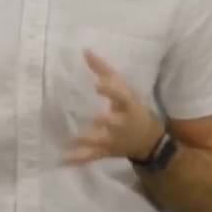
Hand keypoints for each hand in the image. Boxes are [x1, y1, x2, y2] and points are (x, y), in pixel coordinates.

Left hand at [63, 49, 162, 164]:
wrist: (147, 140)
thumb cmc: (132, 109)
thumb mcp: (124, 89)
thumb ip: (104, 71)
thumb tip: (85, 51)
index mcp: (129, 106)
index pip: (122, 97)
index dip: (111, 92)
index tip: (97, 85)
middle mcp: (123, 124)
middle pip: (114, 122)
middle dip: (105, 121)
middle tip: (95, 117)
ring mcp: (114, 140)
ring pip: (101, 141)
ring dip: (87, 141)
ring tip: (71, 139)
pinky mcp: (106, 152)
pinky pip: (92, 156)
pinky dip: (79, 159)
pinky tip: (63, 160)